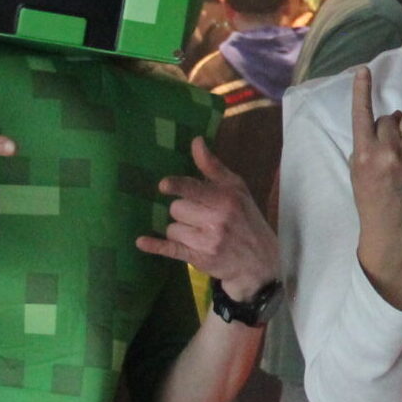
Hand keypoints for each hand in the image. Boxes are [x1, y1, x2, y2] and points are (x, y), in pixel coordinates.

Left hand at [138, 138, 279, 298]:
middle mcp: (217, 220)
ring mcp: (208, 242)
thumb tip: (196, 141)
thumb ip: (213, 167)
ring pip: (172, 228)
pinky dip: (156, 246)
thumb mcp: (237, 189)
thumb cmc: (246, 219)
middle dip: (182, 211)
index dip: (178, 187)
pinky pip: (171, 249)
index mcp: (226, 199)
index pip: (196, 190)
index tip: (164, 186)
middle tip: (197, 215)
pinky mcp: (200, 259)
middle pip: (177, 209)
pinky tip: (141, 241)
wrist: (261, 260)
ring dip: (179, 229)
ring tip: (197, 232)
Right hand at [350, 67, 401, 308]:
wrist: (391, 224)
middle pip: (386, 119)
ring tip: (400, 147)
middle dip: (384, 128)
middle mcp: (387, 152)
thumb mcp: (355, 170)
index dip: (362, 91)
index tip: (364, 70)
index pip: (361, 115)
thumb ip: (366, 143)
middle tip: (384, 149)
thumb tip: (387, 119)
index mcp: (364, 154)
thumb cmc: (369, 197)